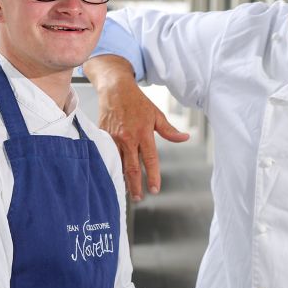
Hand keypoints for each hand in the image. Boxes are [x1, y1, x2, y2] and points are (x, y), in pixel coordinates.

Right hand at [95, 70, 188, 199]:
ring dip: (122, 179)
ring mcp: (113, 138)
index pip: (150, 160)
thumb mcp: (156, 114)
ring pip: (117, 164)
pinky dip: (109, 167)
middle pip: (132, 167)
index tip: (155, 189)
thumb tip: (184, 138)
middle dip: (136, 185)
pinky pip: (106, 155)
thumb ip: (169, 131)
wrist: (115, 89)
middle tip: (139, 198)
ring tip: (126, 191)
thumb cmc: (136, 102)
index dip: (153, 176)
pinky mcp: (102, 136)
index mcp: (143, 133)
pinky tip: (112, 176)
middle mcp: (127, 137)